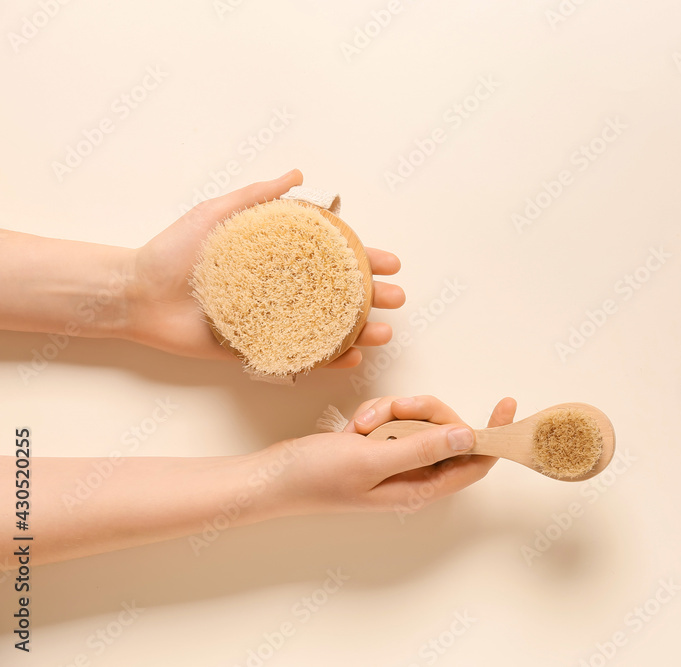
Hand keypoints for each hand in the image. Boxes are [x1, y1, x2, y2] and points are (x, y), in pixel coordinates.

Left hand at [122, 170, 405, 367]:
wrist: (137, 294)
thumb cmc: (172, 252)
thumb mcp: (218, 214)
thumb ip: (258, 195)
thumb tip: (298, 174)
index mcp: (277, 258)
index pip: (331, 258)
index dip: (364, 260)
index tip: (390, 262)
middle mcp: (281, 290)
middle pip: (338, 296)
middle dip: (373, 298)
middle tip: (396, 299)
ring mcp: (273, 321)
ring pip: (327, 329)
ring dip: (359, 332)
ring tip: (383, 332)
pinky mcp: (257, 350)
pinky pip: (300, 357)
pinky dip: (328, 361)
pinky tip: (351, 359)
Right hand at [271, 395, 516, 515]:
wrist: (272, 476)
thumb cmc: (317, 477)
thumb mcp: (371, 460)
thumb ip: (421, 448)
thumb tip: (468, 436)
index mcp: (420, 489)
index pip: (475, 462)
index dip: (494, 435)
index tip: (507, 405)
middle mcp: (415, 476)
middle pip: (447, 431)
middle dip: (422, 412)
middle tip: (394, 409)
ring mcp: (397, 459)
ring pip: (419, 419)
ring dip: (392, 412)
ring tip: (360, 425)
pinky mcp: (381, 445)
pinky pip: (395, 417)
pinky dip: (376, 413)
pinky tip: (353, 425)